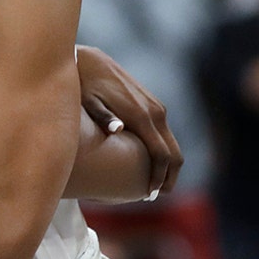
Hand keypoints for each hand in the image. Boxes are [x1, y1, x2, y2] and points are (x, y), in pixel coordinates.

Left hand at [77, 46, 179, 195]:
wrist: (90, 61)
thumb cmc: (84, 85)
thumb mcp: (87, 101)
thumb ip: (102, 116)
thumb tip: (117, 129)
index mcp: (141, 115)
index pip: (160, 154)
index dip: (158, 177)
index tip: (149, 195)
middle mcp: (155, 111)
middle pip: (174, 152)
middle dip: (168, 177)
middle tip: (155, 196)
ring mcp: (156, 107)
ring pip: (172, 144)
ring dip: (167, 166)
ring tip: (153, 187)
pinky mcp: (152, 104)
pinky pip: (164, 134)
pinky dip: (163, 153)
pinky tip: (149, 166)